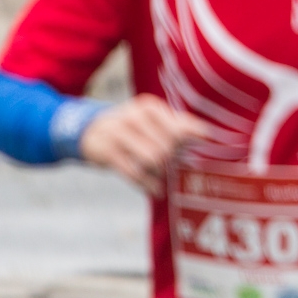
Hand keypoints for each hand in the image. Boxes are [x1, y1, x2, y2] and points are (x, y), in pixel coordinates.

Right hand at [78, 95, 208, 197]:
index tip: (204, 151)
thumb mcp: (152, 120)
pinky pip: (134, 173)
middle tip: (175, 167)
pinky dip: (148, 184)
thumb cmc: (132, 127)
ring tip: (164, 177)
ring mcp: (118, 133)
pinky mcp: (106, 152)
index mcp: (149, 107)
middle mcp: (134, 116)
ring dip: (161, 173)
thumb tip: (207, 134)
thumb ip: (178, 125)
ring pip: (152, 159)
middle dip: (174, 160)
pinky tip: (155, 190)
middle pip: (168, 146)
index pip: (180, 128)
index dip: (193, 141)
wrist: (90, 130)